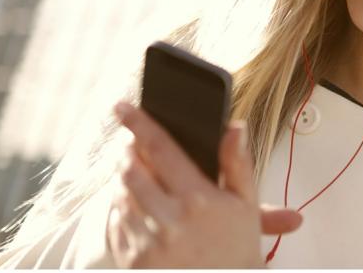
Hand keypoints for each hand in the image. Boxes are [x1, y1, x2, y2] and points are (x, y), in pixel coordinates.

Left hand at [107, 102, 301, 267]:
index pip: (159, 148)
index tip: (122, 106)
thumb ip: (238, 162)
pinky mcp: (134, 261)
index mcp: (198, 199)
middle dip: (127, 150)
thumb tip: (235, 126)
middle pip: (130, 169)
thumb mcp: (246, 202)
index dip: (138, 123)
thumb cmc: (238, 245)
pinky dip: (121, 209)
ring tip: (140, 174)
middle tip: (132, 142)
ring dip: (124, 178)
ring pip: (120, 195)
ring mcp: (148, 242)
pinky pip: (115, 224)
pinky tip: (140, 207)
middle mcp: (169, 220)